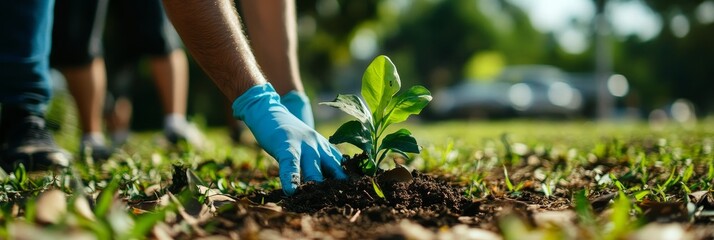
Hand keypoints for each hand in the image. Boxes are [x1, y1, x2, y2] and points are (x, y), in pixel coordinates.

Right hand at [232, 84, 346, 195]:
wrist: (269, 110)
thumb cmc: (287, 134)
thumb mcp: (308, 145)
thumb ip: (318, 161)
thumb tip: (325, 187)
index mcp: (325, 147)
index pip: (342, 167)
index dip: (349, 182)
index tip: (357, 194)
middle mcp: (319, 146)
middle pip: (333, 171)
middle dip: (337, 189)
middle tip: (343, 202)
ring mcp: (303, 145)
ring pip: (314, 170)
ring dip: (317, 187)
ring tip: (320, 203)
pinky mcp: (286, 145)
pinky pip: (290, 164)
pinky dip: (291, 178)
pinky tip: (291, 190)